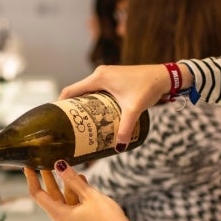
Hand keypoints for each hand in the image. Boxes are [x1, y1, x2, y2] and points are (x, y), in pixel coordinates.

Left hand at [24, 161, 147, 220]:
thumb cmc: (108, 219)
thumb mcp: (90, 195)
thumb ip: (73, 180)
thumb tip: (59, 165)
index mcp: (60, 215)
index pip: (38, 195)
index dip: (32, 179)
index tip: (28, 166)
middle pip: (51, 196)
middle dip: (49, 179)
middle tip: (44, 160)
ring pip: (64, 199)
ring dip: (65, 184)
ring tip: (65, 166)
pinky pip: (73, 204)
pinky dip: (75, 193)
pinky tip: (80, 179)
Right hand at [58, 64, 172, 147]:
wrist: (165, 76)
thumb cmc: (148, 87)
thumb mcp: (134, 109)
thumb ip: (125, 128)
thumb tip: (119, 147)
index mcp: (99, 77)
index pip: (71, 90)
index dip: (60, 103)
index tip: (54, 117)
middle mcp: (100, 74)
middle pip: (77, 92)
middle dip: (71, 108)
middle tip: (68, 125)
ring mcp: (107, 75)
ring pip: (88, 91)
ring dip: (83, 105)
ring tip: (80, 123)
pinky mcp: (114, 79)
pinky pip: (97, 90)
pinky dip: (93, 102)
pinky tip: (96, 115)